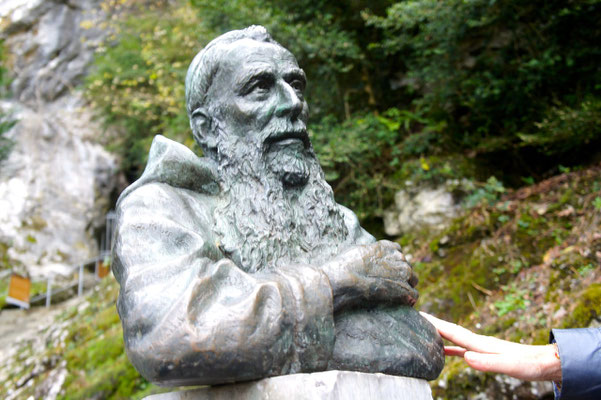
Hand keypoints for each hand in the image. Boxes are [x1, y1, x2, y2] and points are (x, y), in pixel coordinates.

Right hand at [322, 240, 417, 310]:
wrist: (344, 280)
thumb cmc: (345, 266)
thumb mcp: (358, 251)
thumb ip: (370, 252)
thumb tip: (369, 258)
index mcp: (388, 247)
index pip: (398, 253)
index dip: (392, 265)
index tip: (386, 273)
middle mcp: (400, 257)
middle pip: (406, 268)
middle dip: (399, 276)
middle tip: (387, 287)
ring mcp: (404, 273)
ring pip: (413, 281)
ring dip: (405, 287)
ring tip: (393, 297)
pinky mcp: (406, 290)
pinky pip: (413, 296)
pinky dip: (406, 301)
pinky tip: (397, 305)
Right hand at [420, 312, 561, 381]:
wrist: (546, 362)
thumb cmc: (530, 365)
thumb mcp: (510, 366)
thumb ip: (489, 362)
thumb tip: (467, 357)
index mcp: (481, 344)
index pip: (453, 331)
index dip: (435, 323)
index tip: (418, 314)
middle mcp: (479, 342)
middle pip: (450, 330)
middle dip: (432, 323)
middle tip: (413, 315)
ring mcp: (481, 347)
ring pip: (454, 338)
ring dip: (438, 333)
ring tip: (421, 329)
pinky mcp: (485, 354)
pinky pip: (461, 348)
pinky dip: (448, 346)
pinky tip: (442, 350)